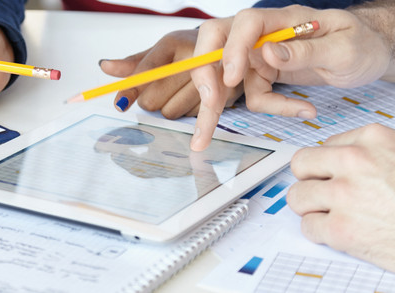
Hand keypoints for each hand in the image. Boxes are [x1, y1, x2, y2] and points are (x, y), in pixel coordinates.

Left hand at [100, 29, 242, 117]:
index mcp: (172, 42)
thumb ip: (133, 63)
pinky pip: (188, 117)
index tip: (120, 104)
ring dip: (168, 107)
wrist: (228, 49)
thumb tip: (105, 66)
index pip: (146, 70)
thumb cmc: (186, 51)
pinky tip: (192, 97)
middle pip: (153, 98)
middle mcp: (191, 56)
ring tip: (178, 91)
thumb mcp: (160, 52)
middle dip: (150, 100)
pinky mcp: (223, 95)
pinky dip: (185, 112)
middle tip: (160, 90)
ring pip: (169, 112)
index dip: (131, 90)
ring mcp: (210, 76)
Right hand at [189, 5, 392, 150]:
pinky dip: (272, 108)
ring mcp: (260, 55)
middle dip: (205, 76)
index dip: (232, 49)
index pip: (244, 24)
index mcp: (283, 20)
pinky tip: (303, 111)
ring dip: (213, 109)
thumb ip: (305, 50)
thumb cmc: (361, 43)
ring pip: (224, 77)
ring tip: (204, 138)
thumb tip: (269, 52)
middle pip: (216, 45)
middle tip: (209, 104)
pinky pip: (254, 95)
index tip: (232, 79)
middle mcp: (264, 35)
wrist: (371, 54)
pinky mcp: (264, 74)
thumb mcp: (343, 48)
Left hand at [288, 123, 394, 271]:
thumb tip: (339, 153)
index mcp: (374, 139)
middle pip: (301, 165)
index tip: (341, 176)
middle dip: (311, 181)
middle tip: (327, 194)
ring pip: (297, 197)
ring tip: (337, 214)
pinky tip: (344, 232)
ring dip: (313, 208)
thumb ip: (374, 152)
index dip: (331, 165)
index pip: (326, 145)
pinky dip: (321, 233)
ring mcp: (345, 196)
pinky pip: (307, 226)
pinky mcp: (340, 229)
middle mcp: (355, 162)